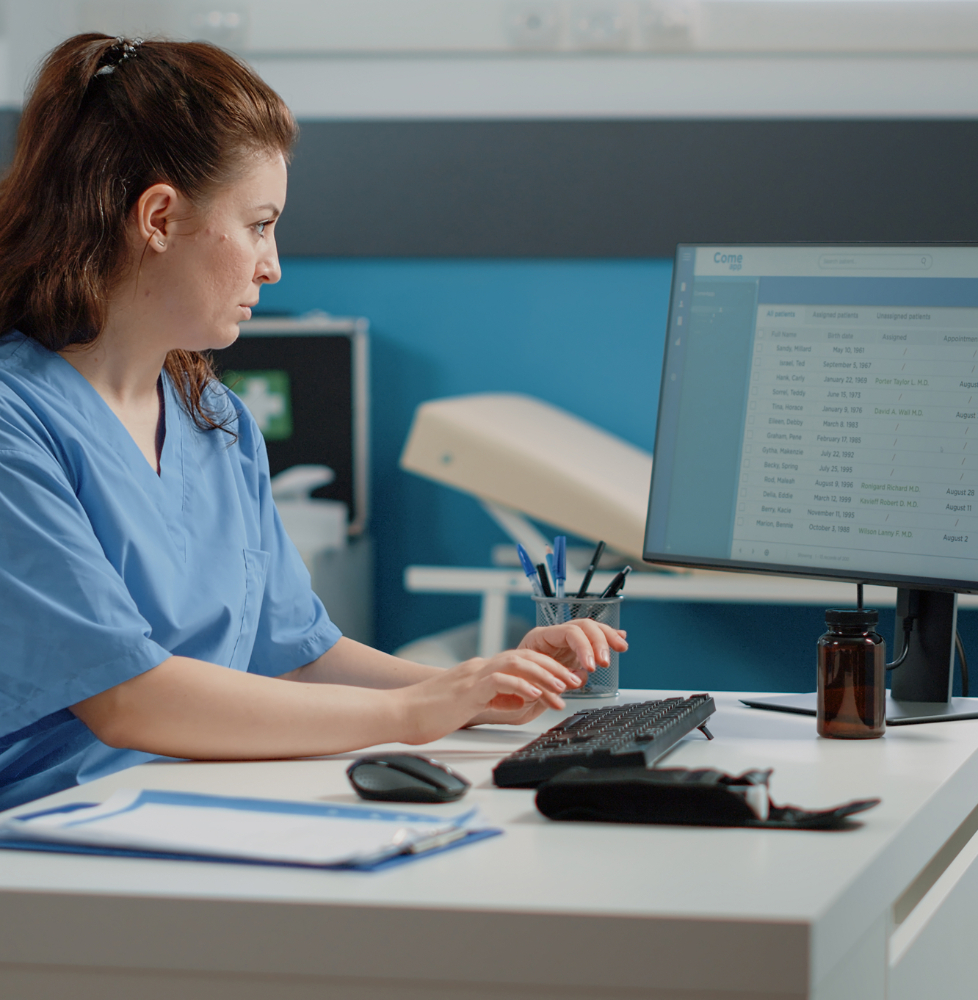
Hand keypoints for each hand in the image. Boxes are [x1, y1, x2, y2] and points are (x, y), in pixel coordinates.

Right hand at [397, 648, 584, 743]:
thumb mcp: (471, 707)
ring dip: (543, 675)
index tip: (566, 681)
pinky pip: (499, 680)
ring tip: (561, 688)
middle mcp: (480, 668)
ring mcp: (473, 676)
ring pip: (517, 663)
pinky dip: (520, 686)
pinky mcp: (466, 689)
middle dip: (553, 669)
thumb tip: (520, 705)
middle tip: (573, 682)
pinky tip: (534, 695)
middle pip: (525, 657)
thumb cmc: (430, 714)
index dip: (547, 669)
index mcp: (482, 672)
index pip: (522, 662)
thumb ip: (495, 702)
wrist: (400, 714)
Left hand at [518, 619, 627, 682]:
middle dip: (599, 642)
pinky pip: (592, 641)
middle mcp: (554, 636)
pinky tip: (620, 638)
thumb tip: (574, 679)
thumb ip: (550, 680)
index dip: (584, 647)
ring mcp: (564, 644)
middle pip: (584, 626)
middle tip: (604, 663)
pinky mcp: (572, 654)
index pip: (570, 632)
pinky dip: (607, 639)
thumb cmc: (511, 685)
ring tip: (620, 647)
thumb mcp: (526, 684)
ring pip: (591, 630)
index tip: (591, 667)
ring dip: (608, 638)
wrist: (502, 692)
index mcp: (540, 637)